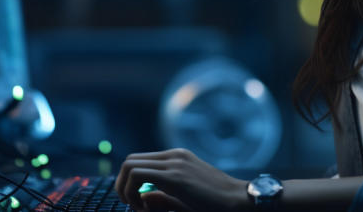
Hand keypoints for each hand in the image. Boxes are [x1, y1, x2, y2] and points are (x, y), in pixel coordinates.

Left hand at [114, 148, 249, 211]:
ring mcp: (175, 162)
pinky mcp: (175, 176)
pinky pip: (137, 176)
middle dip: (122, 185)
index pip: (139, 161)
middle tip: (132, 206)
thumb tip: (143, 198)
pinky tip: (144, 209)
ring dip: (125, 189)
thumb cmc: (217, 204)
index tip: (137, 203)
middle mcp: (174, 155)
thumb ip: (163, 197)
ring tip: (138, 208)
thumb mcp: (186, 199)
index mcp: (177, 157)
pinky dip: (131, 192)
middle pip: (129, 161)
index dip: (129, 183)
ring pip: (129, 166)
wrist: (241, 201)